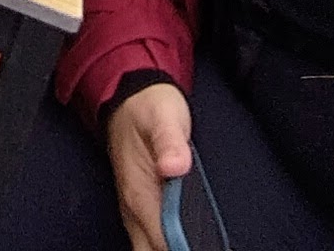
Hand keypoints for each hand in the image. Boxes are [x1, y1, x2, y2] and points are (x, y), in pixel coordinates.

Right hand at [104, 81, 192, 250]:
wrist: (128, 98)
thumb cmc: (149, 107)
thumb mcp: (163, 116)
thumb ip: (170, 142)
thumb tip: (175, 166)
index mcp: (139, 194)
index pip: (163, 241)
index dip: (186, 247)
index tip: (205, 243)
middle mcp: (133, 210)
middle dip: (178, 249)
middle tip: (203, 240)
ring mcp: (134, 212)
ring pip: (148, 250)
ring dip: (173, 247)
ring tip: (198, 240)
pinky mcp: (140, 210)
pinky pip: (149, 241)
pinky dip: (167, 244)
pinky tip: (186, 238)